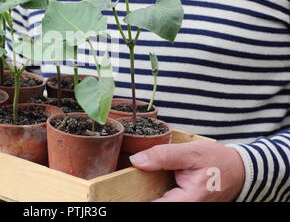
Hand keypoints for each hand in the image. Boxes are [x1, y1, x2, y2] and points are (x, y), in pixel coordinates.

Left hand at [130, 140, 244, 201]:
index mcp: (188, 201)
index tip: (118, 194)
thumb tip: (136, 161)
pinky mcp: (184, 203)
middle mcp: (186, 207)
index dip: (135, 199)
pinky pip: (165, 200)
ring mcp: (185, 206)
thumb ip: (164, 156)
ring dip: (146, 193)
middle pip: (155, 204)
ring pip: (159, 201)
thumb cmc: (218, 161)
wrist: (241, 170)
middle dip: (139, 195)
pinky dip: (156, 193)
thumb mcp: (191, 152)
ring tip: (132, 185)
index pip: (155, 206)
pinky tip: (147, 184)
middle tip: (122, 187)